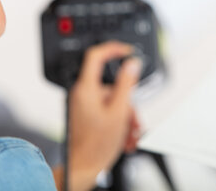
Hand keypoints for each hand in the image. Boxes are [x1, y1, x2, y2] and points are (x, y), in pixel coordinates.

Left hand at [67, 41, 141, 190]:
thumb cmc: (96, 145)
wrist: (83, 168)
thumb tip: (131, 64)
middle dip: (127, 103)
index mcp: (86, 88)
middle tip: (133, 119)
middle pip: (112, 86)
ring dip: (125, 117)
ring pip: (112, 101)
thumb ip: (126, 85)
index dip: (113, 48)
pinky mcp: (87, 115)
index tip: (127, 50)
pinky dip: (118, 122)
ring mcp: (83, 105)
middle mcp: (82, 94)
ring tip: (129, 135)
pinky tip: (123, 137)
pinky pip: (107, 111)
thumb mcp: (119, 111)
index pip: (96, 55)